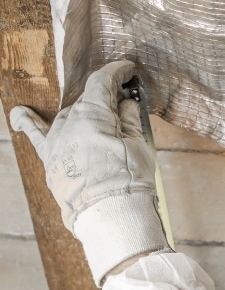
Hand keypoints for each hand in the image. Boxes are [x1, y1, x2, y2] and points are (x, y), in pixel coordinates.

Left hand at [10, 60, 169, 283]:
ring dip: (83, 119)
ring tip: (100, 128)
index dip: (117, 72)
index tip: (127, 70)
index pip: (102, 81)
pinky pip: (35, 137)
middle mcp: (69, 123)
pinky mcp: (51, 162)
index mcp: (92, 113)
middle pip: (87, 103)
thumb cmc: (128, 184)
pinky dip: (27, 123)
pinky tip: (20, 114)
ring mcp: (57, 142)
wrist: (111, 219)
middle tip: (125, 113)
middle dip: (105, 104)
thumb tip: (125, 102)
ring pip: (69, 119)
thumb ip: (129, 119)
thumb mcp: (138, 146)